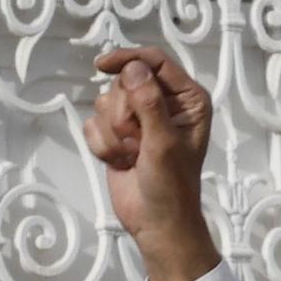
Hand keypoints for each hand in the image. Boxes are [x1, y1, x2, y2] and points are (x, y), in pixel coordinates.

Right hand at [84, 46, 220, 280]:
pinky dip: (103, 145)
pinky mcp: (117, 134)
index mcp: (188, 100)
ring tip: (133, 155)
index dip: (128, 60)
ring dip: (114, 134)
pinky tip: (121, 162)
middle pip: (124, 81)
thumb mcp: (164, 142)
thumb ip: (150, 103)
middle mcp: (164, 104)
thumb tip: (134, 68)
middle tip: (139, 142)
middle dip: (124, 114)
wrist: (155, 221)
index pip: (155, 62)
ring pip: (105, 102)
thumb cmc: (171, 186)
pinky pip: (93, 124)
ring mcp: (139, 119)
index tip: (103, 66)